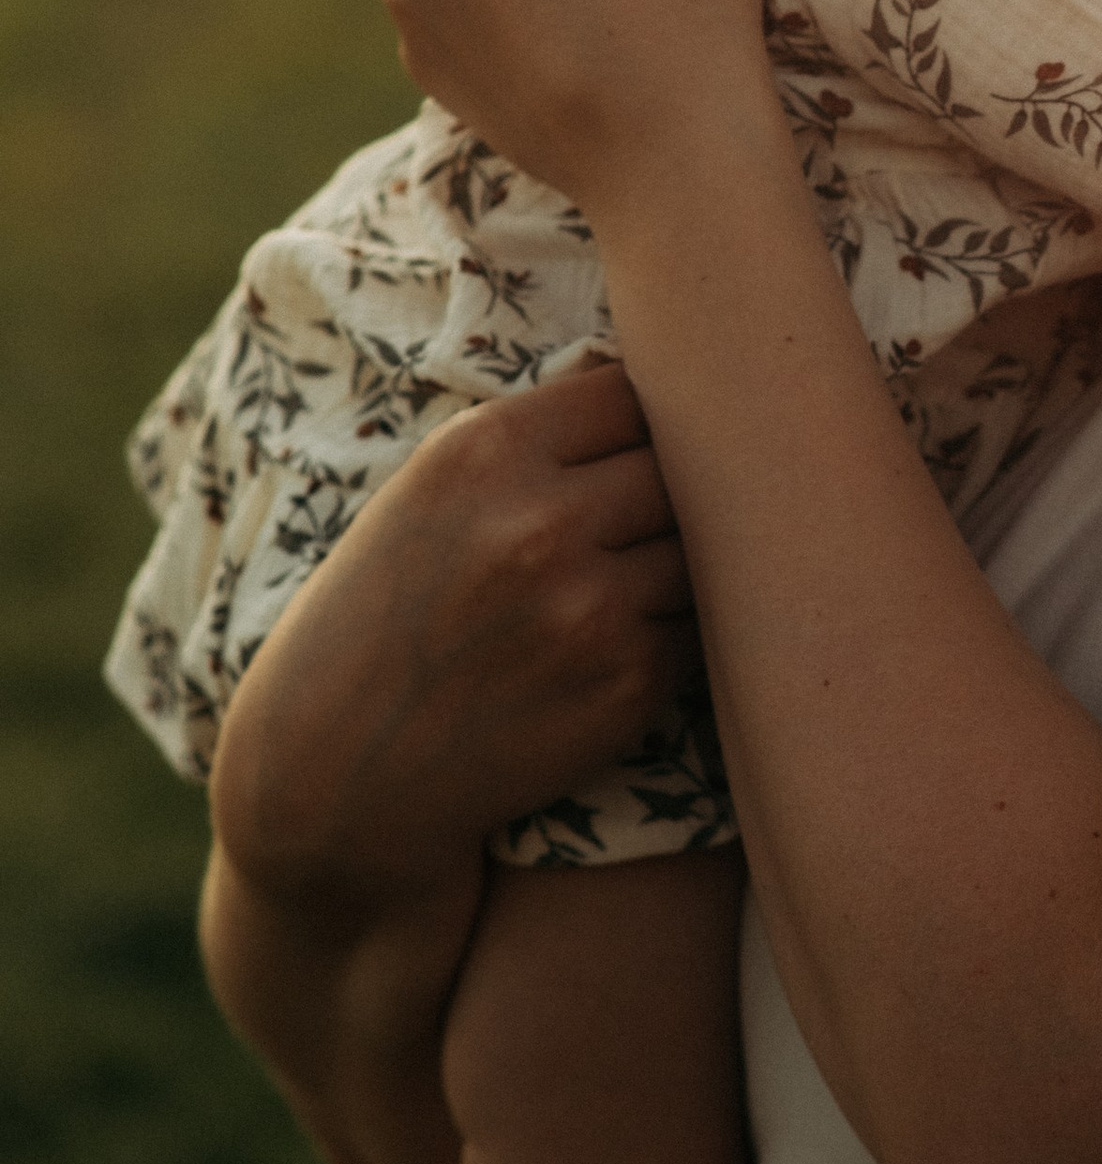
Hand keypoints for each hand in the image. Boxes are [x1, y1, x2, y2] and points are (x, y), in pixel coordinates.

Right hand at [212, 361, 698, 902]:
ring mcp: (590, 609)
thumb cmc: (384, 620)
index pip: (634, 392)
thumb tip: (665, 387)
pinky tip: (612, 650)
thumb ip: (536, 444)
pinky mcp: (626, 687)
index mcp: (485, 452)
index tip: (629, 453)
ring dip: (681, 565)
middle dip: (672, 493)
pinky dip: (675, 634)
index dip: (645, 423)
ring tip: (622, 588)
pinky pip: (700, 629)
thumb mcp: (426, 496)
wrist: (336, 775)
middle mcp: (540, 523)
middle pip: (685, 467)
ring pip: (704, 550)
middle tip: (637, 526)